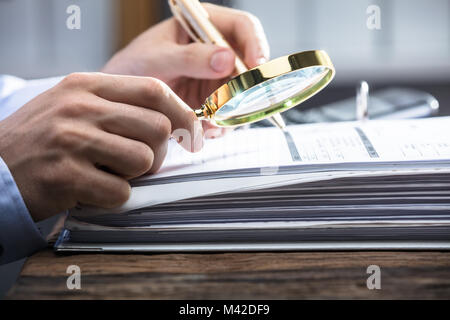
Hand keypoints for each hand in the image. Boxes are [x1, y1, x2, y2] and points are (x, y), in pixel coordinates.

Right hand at [0, 73, 202, 220]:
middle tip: (138, 163)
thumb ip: (120, 107)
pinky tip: (91, 190)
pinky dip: (113, 197)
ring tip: (107, 173)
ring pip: (144, 159)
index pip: (154, 90)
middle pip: (158, 127)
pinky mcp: (66, 176)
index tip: (191, 135)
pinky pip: (121, 191)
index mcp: (87, 85)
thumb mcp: (75, 106)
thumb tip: (175, 123)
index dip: (182, 114)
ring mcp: (71, 140)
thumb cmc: (43, 140)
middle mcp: (80, 107)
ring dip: (134, 175)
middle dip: (158, 153)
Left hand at [102, 3, 269, 137]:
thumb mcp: (156, 59)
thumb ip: (189, 57)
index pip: (242, 27)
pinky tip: (208, 130)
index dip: (255, 44)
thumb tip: (227, 58)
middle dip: (248, 85)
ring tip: (216, 123)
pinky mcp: (213, 101)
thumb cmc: (132, 68)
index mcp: (203, 26)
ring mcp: (215, 77)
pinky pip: (230, 112)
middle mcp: (215, 51)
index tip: (256, 66)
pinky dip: (223, 123)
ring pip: (243, 92)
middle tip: (240, 103)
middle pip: (248, 63)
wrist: (119, 99)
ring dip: (235, 109)